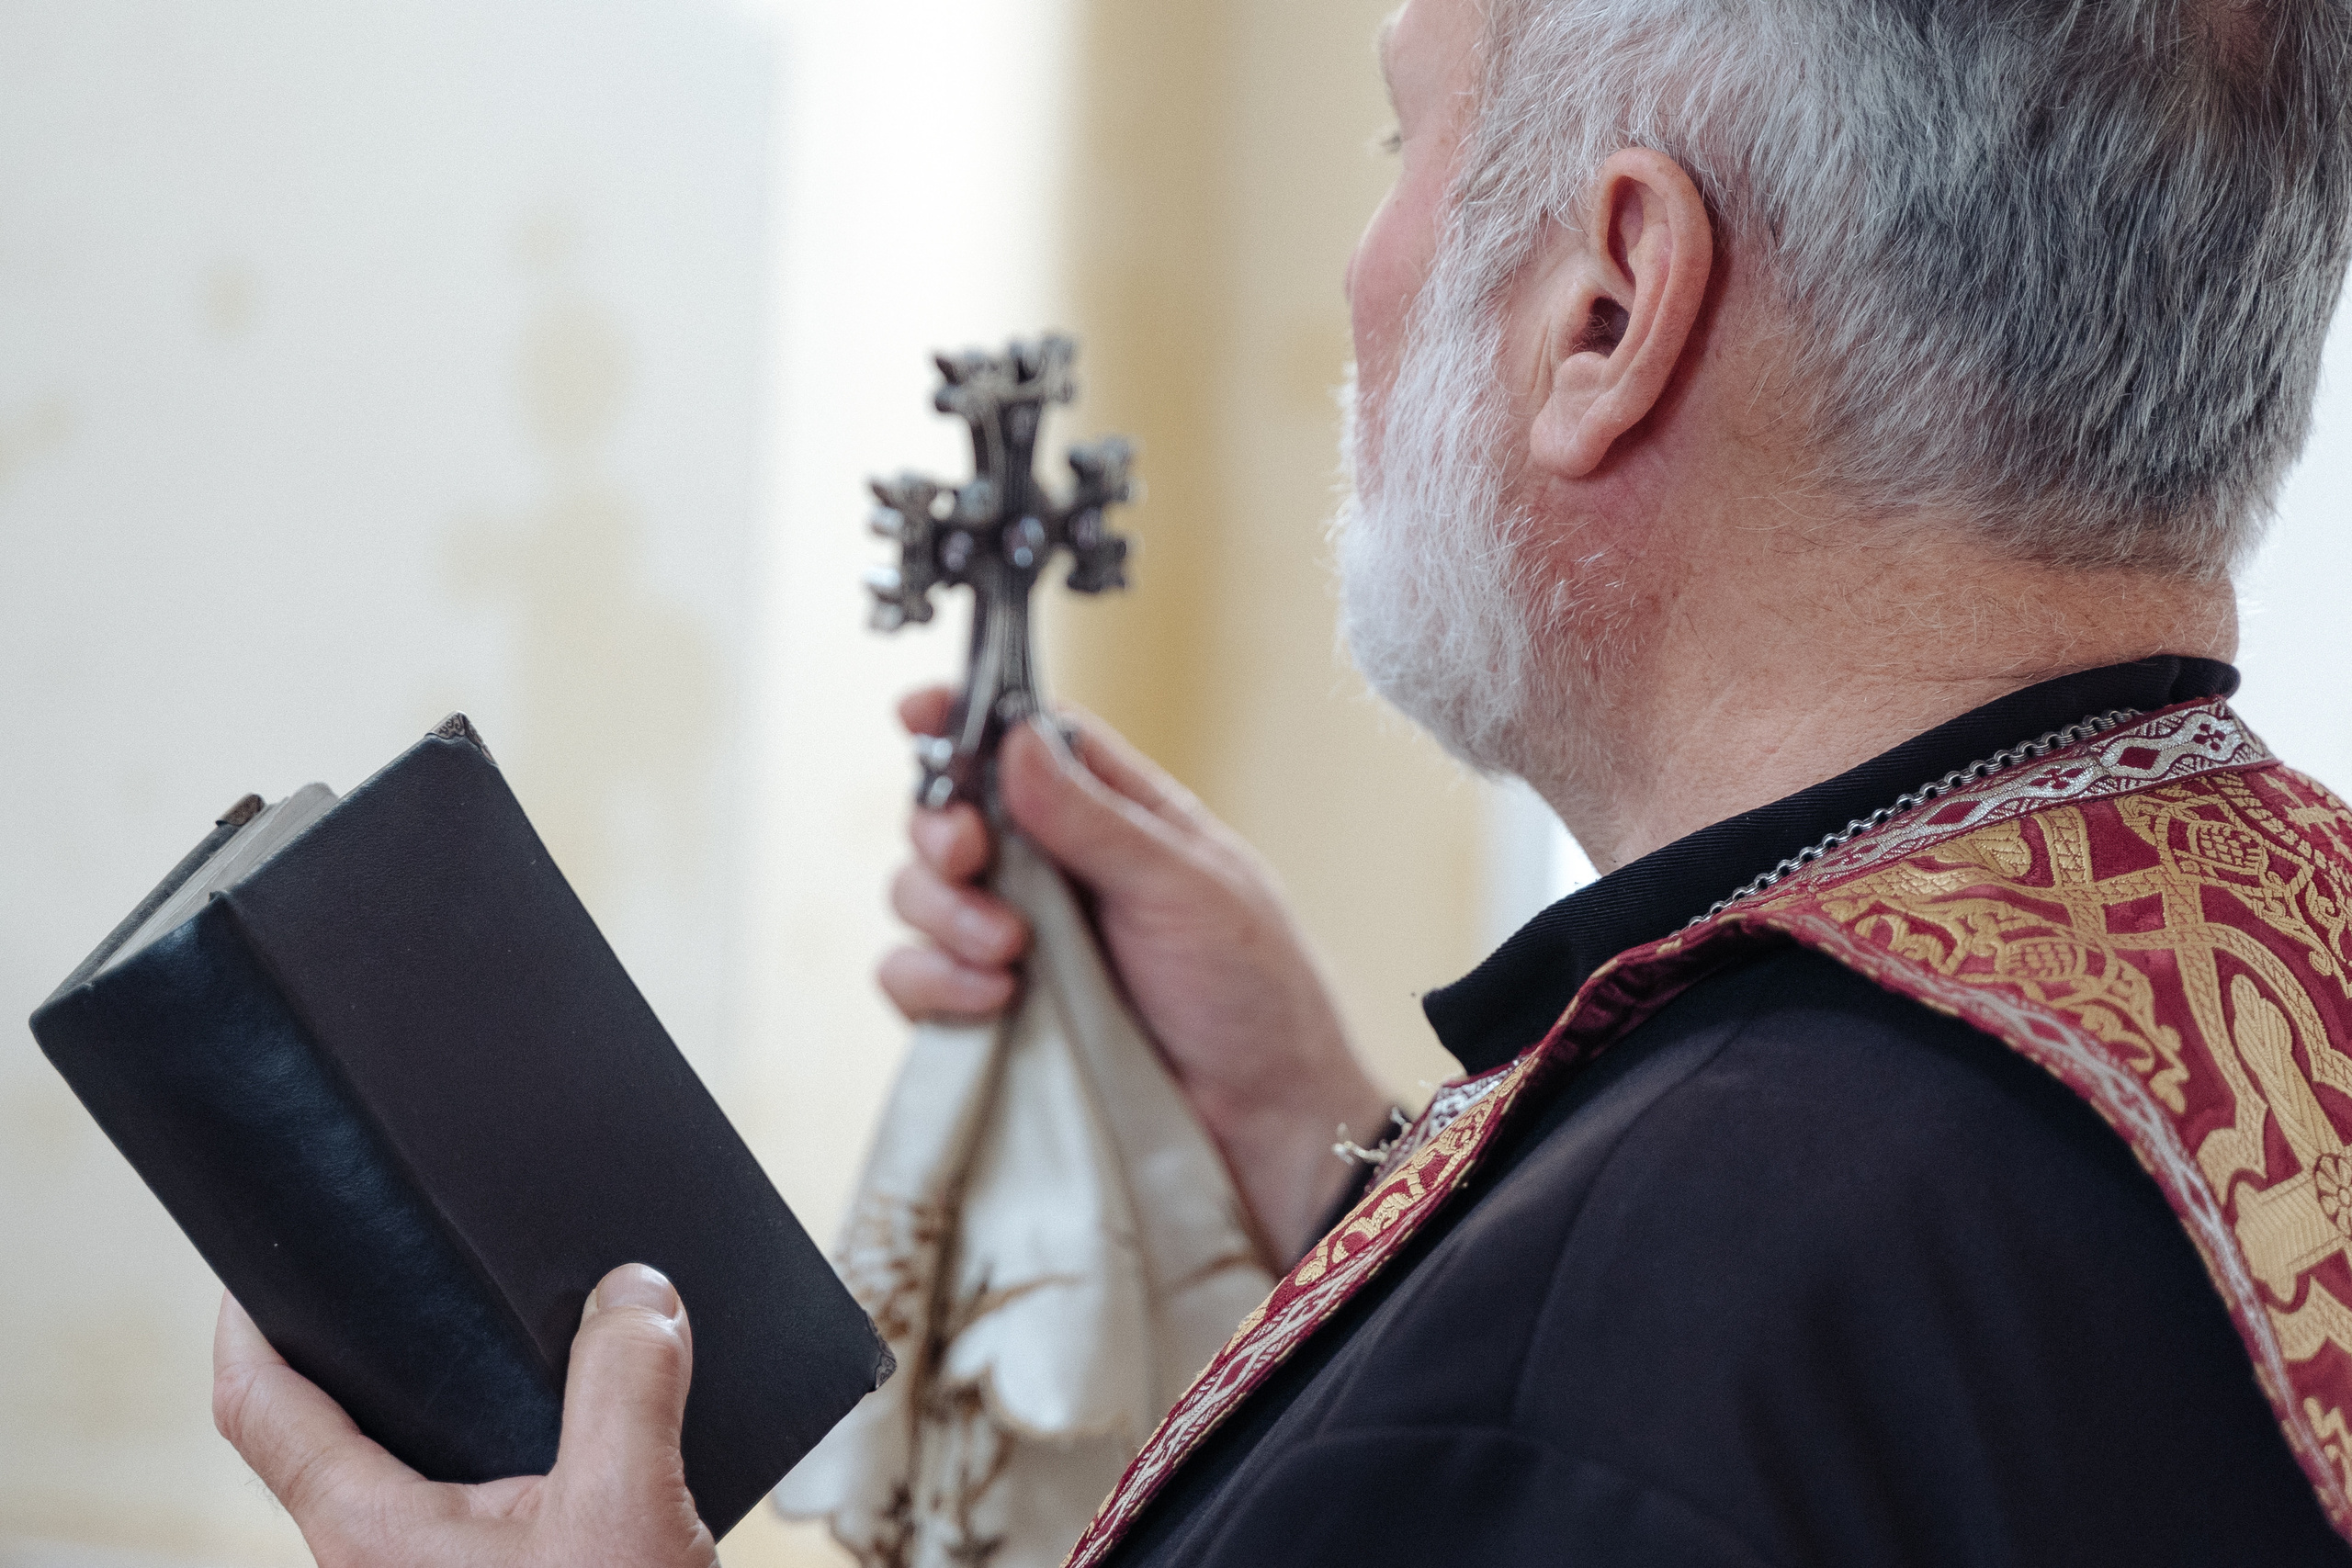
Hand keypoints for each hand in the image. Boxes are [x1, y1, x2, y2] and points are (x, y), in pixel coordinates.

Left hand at [212, 1265, 714, 1567]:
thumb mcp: (627, 1508)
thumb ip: (625, 1386)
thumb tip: (636, 1295)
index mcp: (372, 1533)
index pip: (260, 1411)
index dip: (247, 1324)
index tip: (257, 1265)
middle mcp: (380, 1563)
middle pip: (336, 1435)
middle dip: (378, 1353)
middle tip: (423, 1286)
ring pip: (417, 1477)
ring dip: (460, 1412)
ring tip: (529, 1351)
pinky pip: (480, 1513)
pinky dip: (521, 1459)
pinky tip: (593, 1438)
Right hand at [879, 687, 1390, 1264]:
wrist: (1263, 1125)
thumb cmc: (1254, 993)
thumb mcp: (1186, 886)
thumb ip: (1095, 819)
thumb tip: (1016, 741)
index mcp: (1113, 817)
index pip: (1024, 741)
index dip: (963, 717)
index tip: (915, 710)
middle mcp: (1055, 872)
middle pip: (950, 812)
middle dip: (940, 826)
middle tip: (969, 853)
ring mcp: (1018, 944)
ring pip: (919, 895)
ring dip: (944, 910)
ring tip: (1009, 949)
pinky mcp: (989, 1016)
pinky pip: (913, 980)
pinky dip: (936, 983)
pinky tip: (997, 1000)